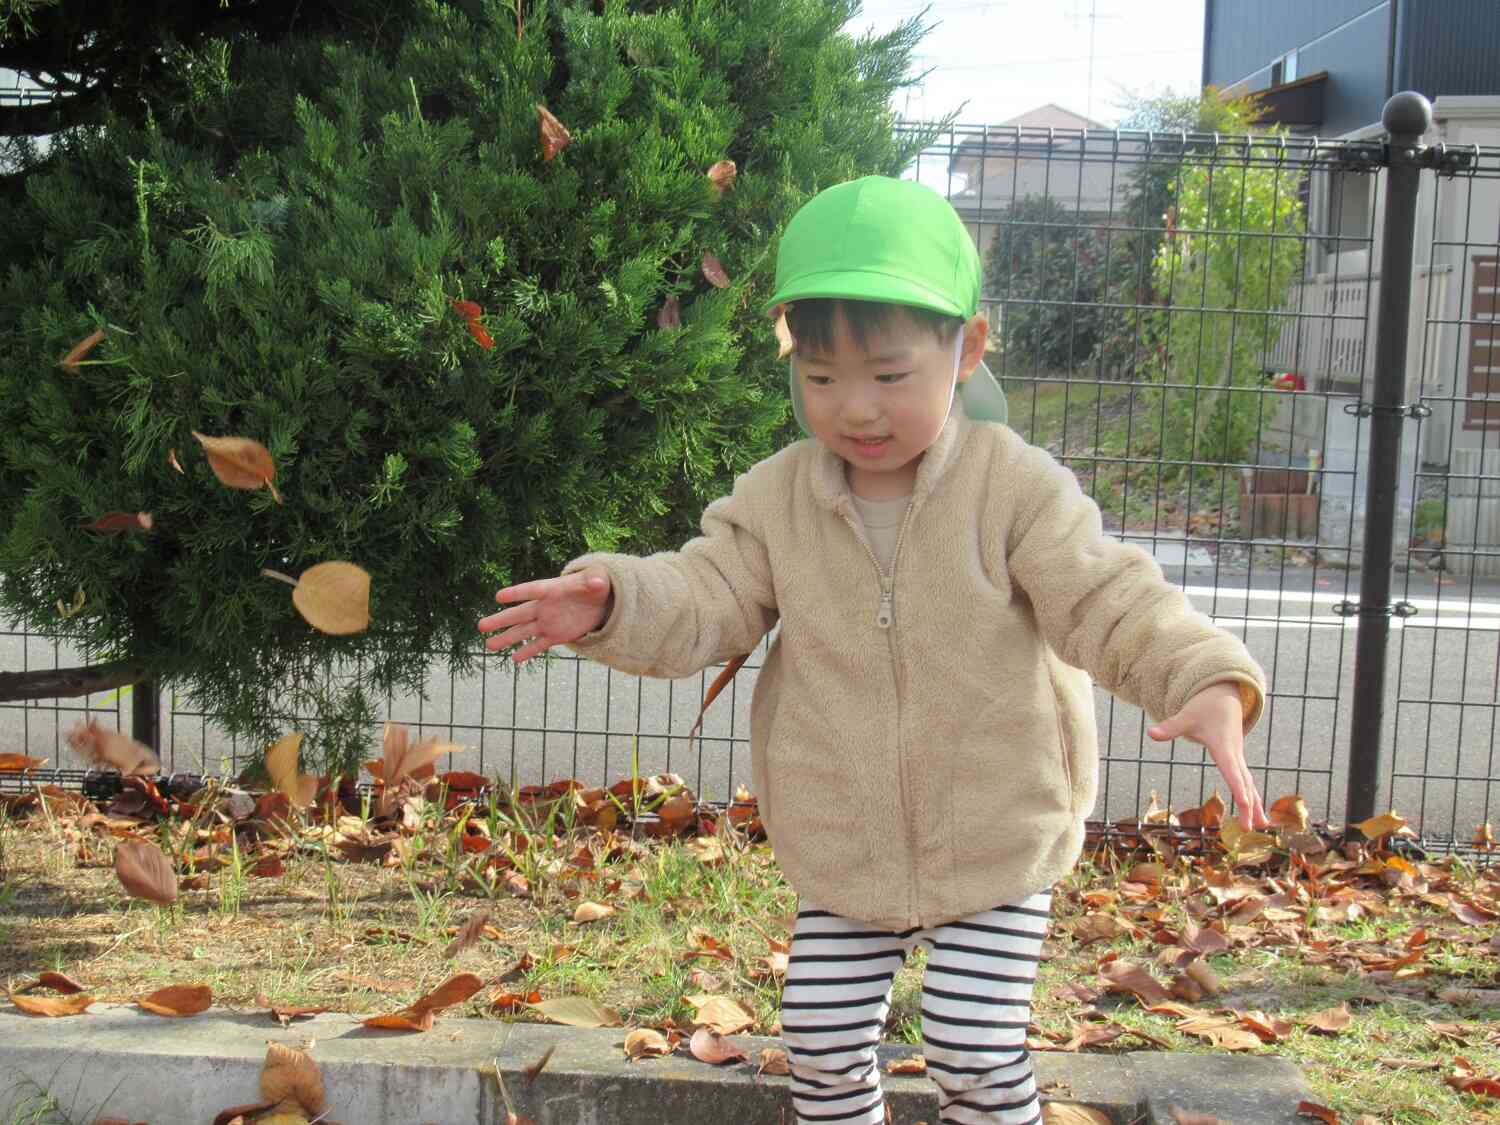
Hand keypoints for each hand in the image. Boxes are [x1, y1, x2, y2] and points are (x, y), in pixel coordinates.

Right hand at [478, 566, 612, 663]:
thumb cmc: (595, 585)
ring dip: (507, 638)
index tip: (499, 596)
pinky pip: (539, 644)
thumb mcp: (598, 580)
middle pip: (519, 614)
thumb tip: (598, 582)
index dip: (517, 593)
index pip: (532, 591)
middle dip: (501, 620)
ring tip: (489, 645)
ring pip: (524, 631)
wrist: (600, 601)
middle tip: (481, 625)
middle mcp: (545, 607)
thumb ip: (594, 581)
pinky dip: (528, 652)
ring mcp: (548, 622)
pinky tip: (514, 659)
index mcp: (552, 590)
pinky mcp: (556, 635)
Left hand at [1147, 681, 1268, 831]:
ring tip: (1262, 826)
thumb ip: (1170, 727)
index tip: (1245, 805)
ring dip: (1256, 804)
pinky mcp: (1237, 760)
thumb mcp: (1186, 716)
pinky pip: (1247, 782)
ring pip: (1249, 784)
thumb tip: (1150, 733)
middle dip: (1248, 806)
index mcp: (1224, 747)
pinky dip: (1252, 796)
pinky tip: (1255, 812)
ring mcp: (1238, 758)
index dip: (1238, 788)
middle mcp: (1235, 755)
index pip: (1232, 771)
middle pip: (1244, 783)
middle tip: (1250, 828)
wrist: (1224, 697)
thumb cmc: (1205, 708)